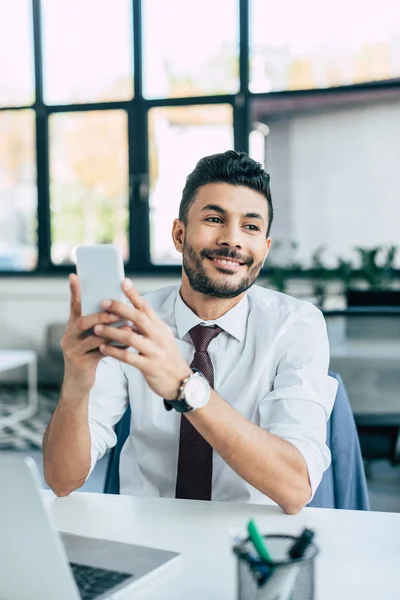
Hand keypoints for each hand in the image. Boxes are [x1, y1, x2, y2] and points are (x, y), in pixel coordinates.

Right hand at [61, 274, 120, 393]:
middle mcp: (69, 336)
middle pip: (82, 321)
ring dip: (112, 332)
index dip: (74, 292)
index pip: (73, 306)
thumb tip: (118, 308)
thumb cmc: (88, 357)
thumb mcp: (90, 339)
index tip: (75, 276)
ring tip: (128, 327)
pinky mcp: (80, 363)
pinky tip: (127, 345)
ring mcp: (72, 350)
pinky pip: (100, 353)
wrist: (79, 383)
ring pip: (92, 337)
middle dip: (101, 315)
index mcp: (72, 327)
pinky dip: (115, 348)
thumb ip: (99, 325)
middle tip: (118, 312)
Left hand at [93, 279, 191, 399]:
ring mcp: (154, 352)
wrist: (180, 382)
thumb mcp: (162, 338)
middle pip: (138, 318)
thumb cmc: (166, 358)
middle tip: (103, 302)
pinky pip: (128, 357)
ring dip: (112, 332)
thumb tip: (131, 311)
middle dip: (120, 309)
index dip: (134, 294)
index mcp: (160, 328)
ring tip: (96, 328)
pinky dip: (114, 352)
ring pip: (131, 337)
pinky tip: (103, 348)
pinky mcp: (149, 367)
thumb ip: (148, 326)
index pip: (146, 307)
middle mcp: (158, 337)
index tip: (123, 282)